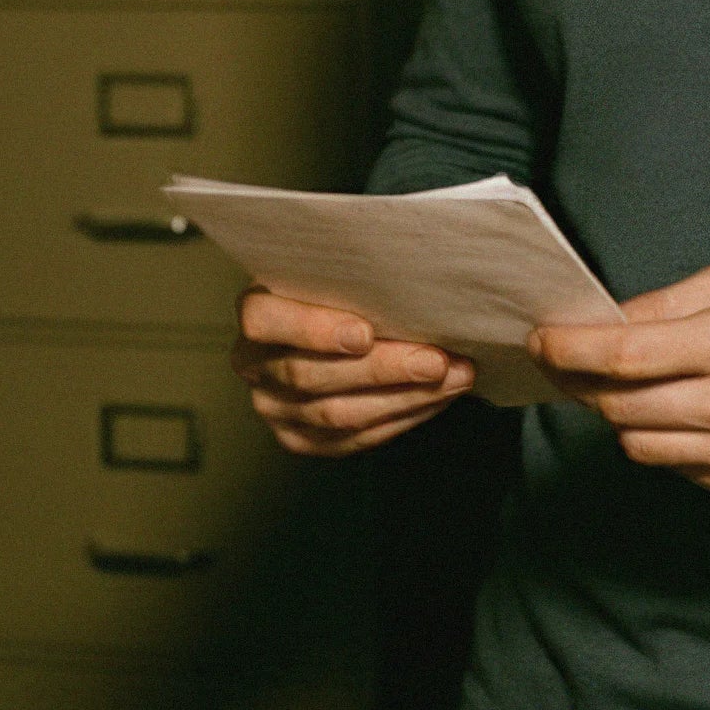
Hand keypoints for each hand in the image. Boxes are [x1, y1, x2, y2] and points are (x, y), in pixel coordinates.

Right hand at [232, 287, 476, 455]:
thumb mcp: (339, 270)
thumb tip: (421, 277)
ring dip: (405, 398)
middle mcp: (254, 365)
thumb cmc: (343, 288)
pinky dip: (402, 418)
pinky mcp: (300, 439)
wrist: (331, 325)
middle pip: (310, 375)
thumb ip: (360, 275)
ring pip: (336, 414)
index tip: (365, 332)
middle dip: (382, 370)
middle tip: (436, 360)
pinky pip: (353, 439)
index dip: (313, 329)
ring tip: (455, 379)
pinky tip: (437, 399)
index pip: (264, 321)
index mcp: (256, 313)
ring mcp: (274, 408)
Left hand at [528, 264, 709, 499]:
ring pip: (641, 445)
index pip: (626, 354)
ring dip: (625, 416)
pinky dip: (668, 441)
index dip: (570, 350)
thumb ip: (662, 306)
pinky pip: (678, 469)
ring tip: (643, 386)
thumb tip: (596, 326)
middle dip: (588, 384)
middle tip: (576, 364)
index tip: (541, 342)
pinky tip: (690, 412)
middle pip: (623, 406)